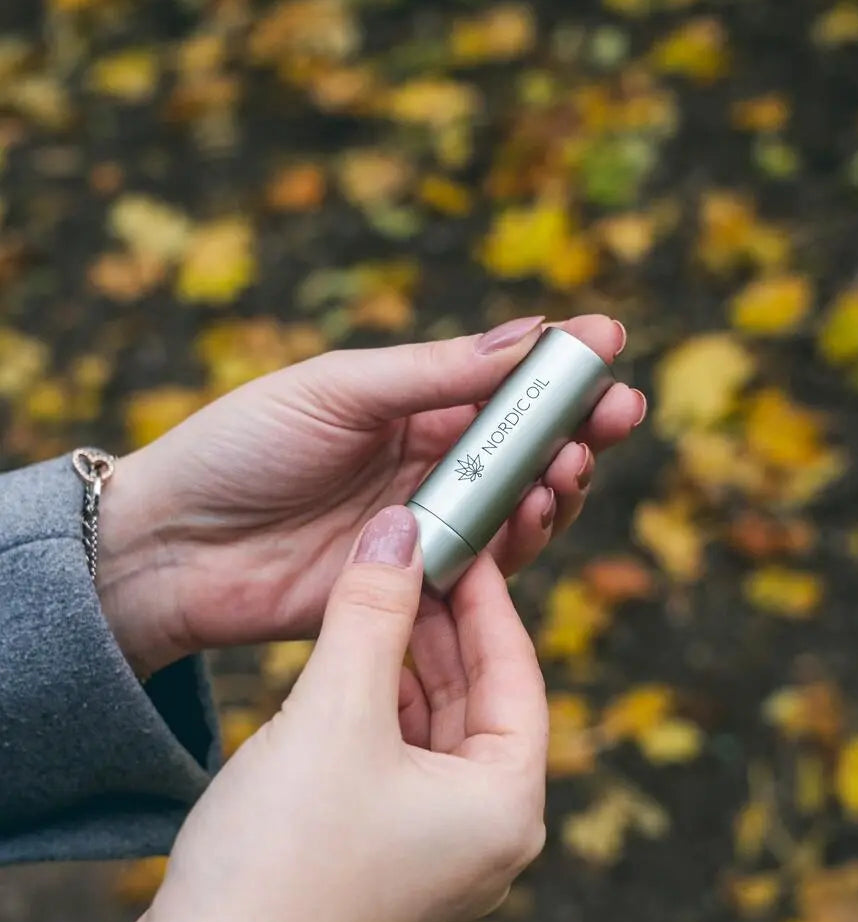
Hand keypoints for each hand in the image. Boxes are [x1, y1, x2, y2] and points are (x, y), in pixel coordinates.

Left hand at [97, 314, 643, 674]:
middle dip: (579, 426)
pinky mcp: (413, 587)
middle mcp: (423, 464)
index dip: (557, 364)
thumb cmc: (239, 449)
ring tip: (573, 462)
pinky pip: (484, 566)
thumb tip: (525, 335)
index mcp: (405, 404)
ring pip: (515, 507)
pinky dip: (520, 540)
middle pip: (522, 447)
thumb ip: (430, 374)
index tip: (610, 340)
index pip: (498, 382)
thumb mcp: (336, 391)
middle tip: (622, 411)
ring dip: (556, 482)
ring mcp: (421, 527)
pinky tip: (536, 511)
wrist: (171, 547)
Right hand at [123, 506, 547, 921]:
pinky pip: (400, 765)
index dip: (487, 599)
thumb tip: (400, 529)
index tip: (460, 538)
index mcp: (508, 808)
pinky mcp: (386, 863)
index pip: (517, 676)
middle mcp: (488, 837)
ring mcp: (437, 857)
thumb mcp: (335, 713)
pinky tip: (347, 667)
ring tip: (375, 598)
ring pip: (434, 732)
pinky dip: (378, 713)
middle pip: (477, 703)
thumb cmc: (286, 854)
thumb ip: (372, 612)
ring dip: (404, 667)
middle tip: (409, 558)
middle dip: (440, 629)